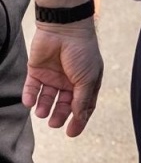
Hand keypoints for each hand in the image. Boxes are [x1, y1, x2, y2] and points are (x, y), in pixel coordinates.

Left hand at [23, 22, 102, 136]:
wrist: (64, 30)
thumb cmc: (83, 52)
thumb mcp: (88, 79)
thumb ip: (82, 100)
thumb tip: (80, 118)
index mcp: (86, 82)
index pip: (83, 105)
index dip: (79, 119)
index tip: (71, 133)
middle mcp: (69, 81)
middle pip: (64, 104)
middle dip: (59, 115)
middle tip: (54, 123)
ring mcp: (53, 76)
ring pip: (47, 97)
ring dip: (44, 107)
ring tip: (42, 113)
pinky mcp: (37, 70)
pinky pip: (32, 87)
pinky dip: (30, 96)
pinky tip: (30, 103)